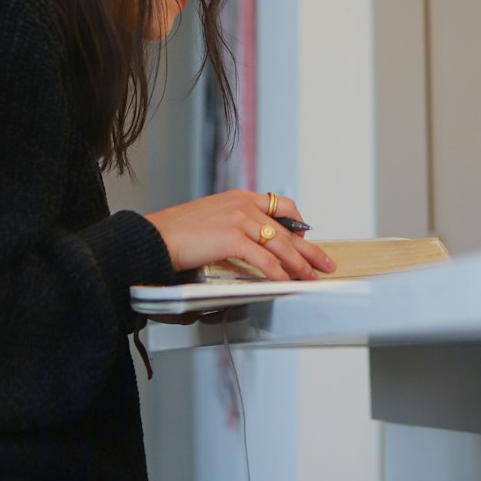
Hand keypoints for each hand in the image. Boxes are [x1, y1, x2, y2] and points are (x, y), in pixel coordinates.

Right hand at [143, 189, 335, 281]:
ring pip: (279, 244)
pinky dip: (277, 272)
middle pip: (286, 228)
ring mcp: (238, 219)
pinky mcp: (231, 237)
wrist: (154, 237)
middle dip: (308, 249)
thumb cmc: (177, 234)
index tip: (308, 235)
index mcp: (239, 197)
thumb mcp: (211, 219)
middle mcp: (243, 204)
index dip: (297, 222)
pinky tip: (286, 283)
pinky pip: (263, 258)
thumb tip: (253, 246)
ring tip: (312, 279)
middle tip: (325, 263)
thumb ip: (234, 226)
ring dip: (299, 264)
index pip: (279, 205)